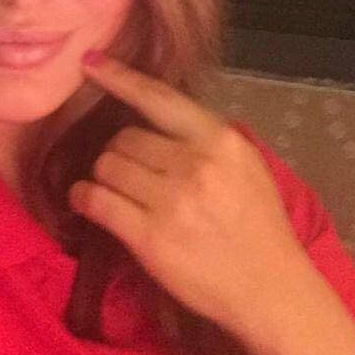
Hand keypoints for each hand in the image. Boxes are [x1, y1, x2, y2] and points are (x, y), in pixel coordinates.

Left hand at [68, 51, 307, 340]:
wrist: (271, 291)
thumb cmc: (258, 227)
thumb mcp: (246, 167)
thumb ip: (206, 140)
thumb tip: (159, 117)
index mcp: (220, 141)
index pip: (160, 98)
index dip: (120, 78)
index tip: (89, 64)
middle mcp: (195, 164)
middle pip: (124, 138)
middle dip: (117, 151)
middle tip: (126, 172)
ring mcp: (171, 201)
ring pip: (108, 166)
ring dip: (102, 176)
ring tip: (111, 190)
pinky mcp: (150, 237)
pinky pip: (98, 202)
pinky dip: (84, 198)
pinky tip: (85, 202)